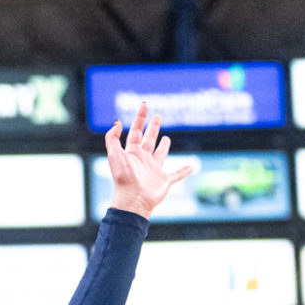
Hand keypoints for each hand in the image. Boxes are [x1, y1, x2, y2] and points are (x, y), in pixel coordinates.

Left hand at [103, 103, 193, 217]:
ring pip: (160, 155)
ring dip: (163, 147)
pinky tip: (191, 167)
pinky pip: (176, 175)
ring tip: (166, 138)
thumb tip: (117, 122)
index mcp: (132, 153)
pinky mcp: (164, 181)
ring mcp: (153, 170)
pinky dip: (184, 171)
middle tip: (157, 117)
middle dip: (152, 128)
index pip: (136, 131)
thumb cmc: (124, 178)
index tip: (144, 104)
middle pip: (148, 140)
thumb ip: (112, 138)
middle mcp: (142, 160)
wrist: (133, 200)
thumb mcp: (115, 155)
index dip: (140, 117)